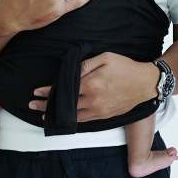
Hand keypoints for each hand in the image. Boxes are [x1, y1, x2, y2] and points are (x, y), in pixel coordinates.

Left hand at [28, 53, 159, 121]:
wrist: (146, 83)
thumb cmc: (126, 67)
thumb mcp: (106, 57)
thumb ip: (85, 64)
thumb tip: (70, 72)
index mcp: (91, 83)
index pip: (64, 89)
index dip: (48, 91)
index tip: (36, 92)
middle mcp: (93, 99)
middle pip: (64, 104)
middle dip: (47, 105)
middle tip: (32, 106)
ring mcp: (99, 110)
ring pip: (72, 115)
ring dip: (56, 115)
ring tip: (43, 115)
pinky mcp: (104, 115)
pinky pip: (84, 120)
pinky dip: (70, 120)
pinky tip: (63, 119)